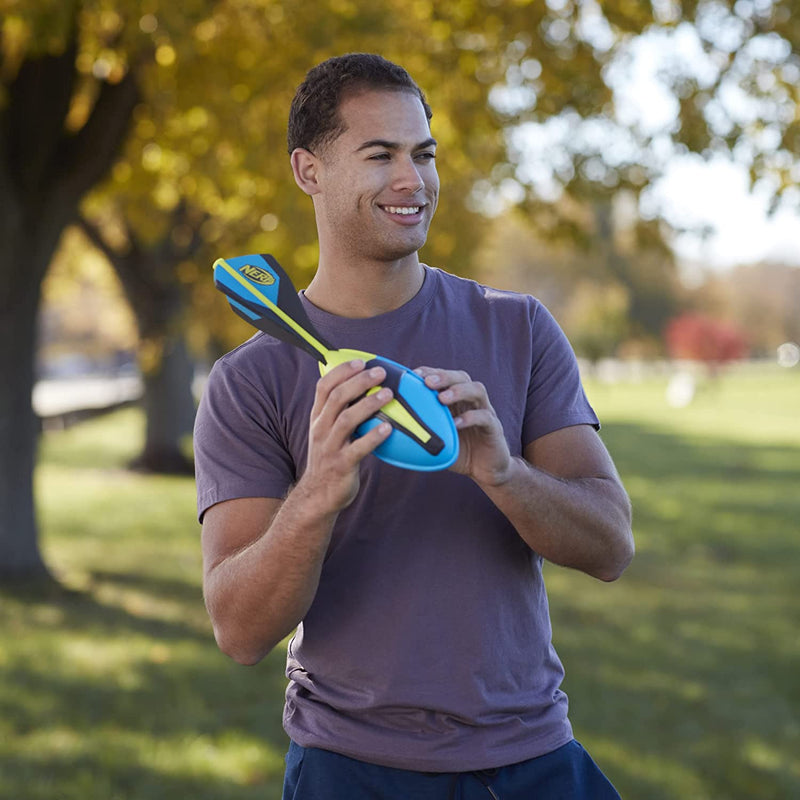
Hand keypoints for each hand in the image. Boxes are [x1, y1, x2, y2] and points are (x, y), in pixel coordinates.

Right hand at [301, 360, 392, 512]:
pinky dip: (373, 438)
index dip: (341, 371)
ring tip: (388, 395)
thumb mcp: (328, 432)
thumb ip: (340, 411)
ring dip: (368, 405)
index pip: (324, 387)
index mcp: (318, 418)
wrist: (318, 495)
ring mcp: (330, 448)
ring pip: (346, 420)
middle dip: (359, 382)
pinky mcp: (341, 466)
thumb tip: (365, 387)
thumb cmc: (331, 457)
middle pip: (337, 398)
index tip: (360, 361)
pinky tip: (388, 429)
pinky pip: (358, 449)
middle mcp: (321, 429)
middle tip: (380, 372)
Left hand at [415, 367, 512, 486]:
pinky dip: (470, 418)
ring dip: (458, 391)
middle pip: (460, 377)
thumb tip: (381, 429)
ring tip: (442, 398)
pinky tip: (456, 424)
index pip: (443, 377)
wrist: (485, 470)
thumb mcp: (433, 438)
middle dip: (443, 376)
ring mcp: (485, 411)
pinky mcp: (494, 427)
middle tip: (427, 382)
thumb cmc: (456, 451)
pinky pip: (484, 417)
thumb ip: (414, 430)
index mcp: (455, 399)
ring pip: (477, 390)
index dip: (428, 372)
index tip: (411, 374)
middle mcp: (471, 400)